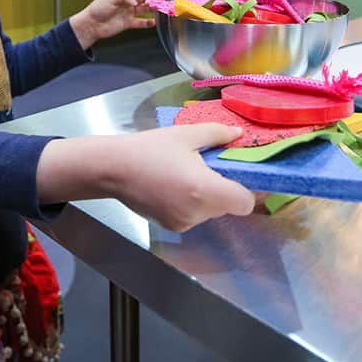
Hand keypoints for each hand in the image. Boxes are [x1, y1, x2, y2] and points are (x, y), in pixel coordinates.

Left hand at [69, 0, 153, 49]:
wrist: (91, 24)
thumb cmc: (97, 9)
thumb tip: (136, 1)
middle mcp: (127, 2)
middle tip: (157, 2)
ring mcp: (128, 12)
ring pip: (144, 9)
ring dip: (152, 9)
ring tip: (159, 10)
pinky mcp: (128, 23)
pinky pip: (140, 22)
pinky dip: (148, 23)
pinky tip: (153, 22)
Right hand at [111, 124, 255, 231]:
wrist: (113, 169)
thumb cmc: (150, 148)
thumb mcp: (186, 134)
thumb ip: (217, 134)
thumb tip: (239, 134)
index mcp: (205, 189)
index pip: (244, 203)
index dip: (248, 190)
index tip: (241, 174)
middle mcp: (197, 212)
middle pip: (228, 206)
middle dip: (225, 188)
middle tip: (211, 167)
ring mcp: (183, 223)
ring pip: (211, 212)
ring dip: (207, 196)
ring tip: (188, 175)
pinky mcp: (171, 227)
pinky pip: (194, 216)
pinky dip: (192, 204)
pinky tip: (174, 186)